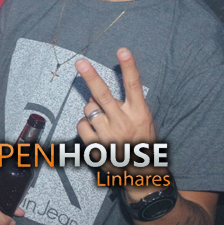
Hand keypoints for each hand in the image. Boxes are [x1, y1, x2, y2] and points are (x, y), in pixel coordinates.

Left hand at [75, 48, 157, 175]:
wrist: (141, 175)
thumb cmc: (141, 140)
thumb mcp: (143, 120)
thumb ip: (125, 105)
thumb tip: (96, 92)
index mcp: (139, 113)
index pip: (134, 85)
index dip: (128, 66)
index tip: (122, 50)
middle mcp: (124, 122)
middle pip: (103, 94)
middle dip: (90, 76)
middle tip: (80, 63)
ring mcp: (109, 135)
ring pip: (89, 108)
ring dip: (92, 109)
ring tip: (103, 120)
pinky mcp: (96, 146)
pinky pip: (81, 124)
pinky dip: (85, 124)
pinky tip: (95, 131)